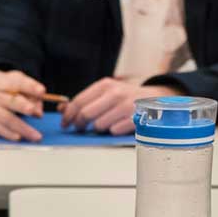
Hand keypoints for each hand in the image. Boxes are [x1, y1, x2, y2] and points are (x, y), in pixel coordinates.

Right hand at [0, 70, 44, 140]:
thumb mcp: (7, 80)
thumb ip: (27, 88)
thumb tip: (40, 101)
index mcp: (0, 81)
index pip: (16, 82)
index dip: (29, 86)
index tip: (41, 91)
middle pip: (11, 101)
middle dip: (24, 107)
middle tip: (38, 114)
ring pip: (7, 119)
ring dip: (23, 128)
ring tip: (37, 136)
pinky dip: (7, 133)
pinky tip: (18, 137)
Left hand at [61, 78, 177, 133]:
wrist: (157, 99)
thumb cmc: (126, 97)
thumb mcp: (106, 92)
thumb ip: (84, 100)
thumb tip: (61, 108)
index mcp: (106, 85)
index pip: (78, 101)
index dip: (68, 115)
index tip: (65, 123)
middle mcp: (117, 93)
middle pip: (86, 114)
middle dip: (80, 124)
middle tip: (80, 128)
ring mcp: (128, 106)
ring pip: (99, 125)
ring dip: (99, 128)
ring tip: (105, 124)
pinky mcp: (137, 119)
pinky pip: (114, 131)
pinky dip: (113, 131)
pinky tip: (118, 126)